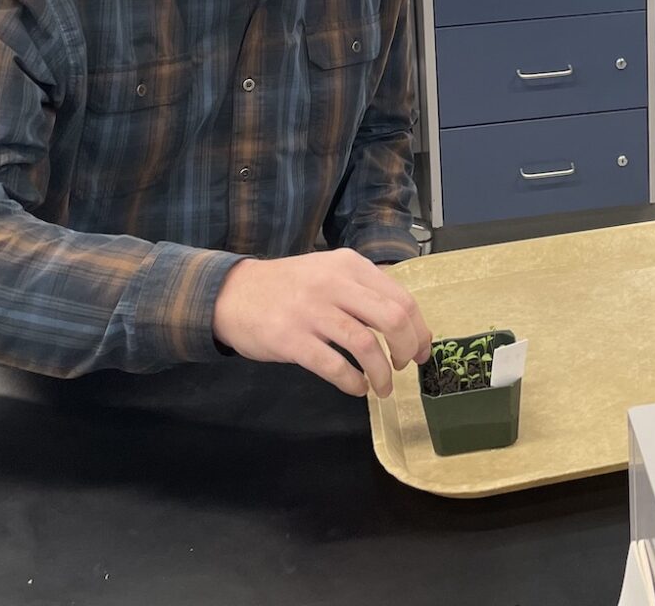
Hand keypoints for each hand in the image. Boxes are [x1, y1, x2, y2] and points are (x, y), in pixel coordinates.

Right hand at [211, 250, 430, 397]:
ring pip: (365, 345)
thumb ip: (364, 292)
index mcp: (350, 266)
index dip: (419, 330)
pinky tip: (356, 387)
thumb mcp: (329, 273)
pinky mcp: (291, 339)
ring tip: (382, 387)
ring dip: (382, 373)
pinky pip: (334, 366)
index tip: (422, 351)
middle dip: (407, 350)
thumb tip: (408, 326)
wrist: (232, 293)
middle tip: (404, 367)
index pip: (402, 299)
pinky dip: (353, 382)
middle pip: (392, 319)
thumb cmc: (289, 287)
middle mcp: (335, 284)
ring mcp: (312, 311)